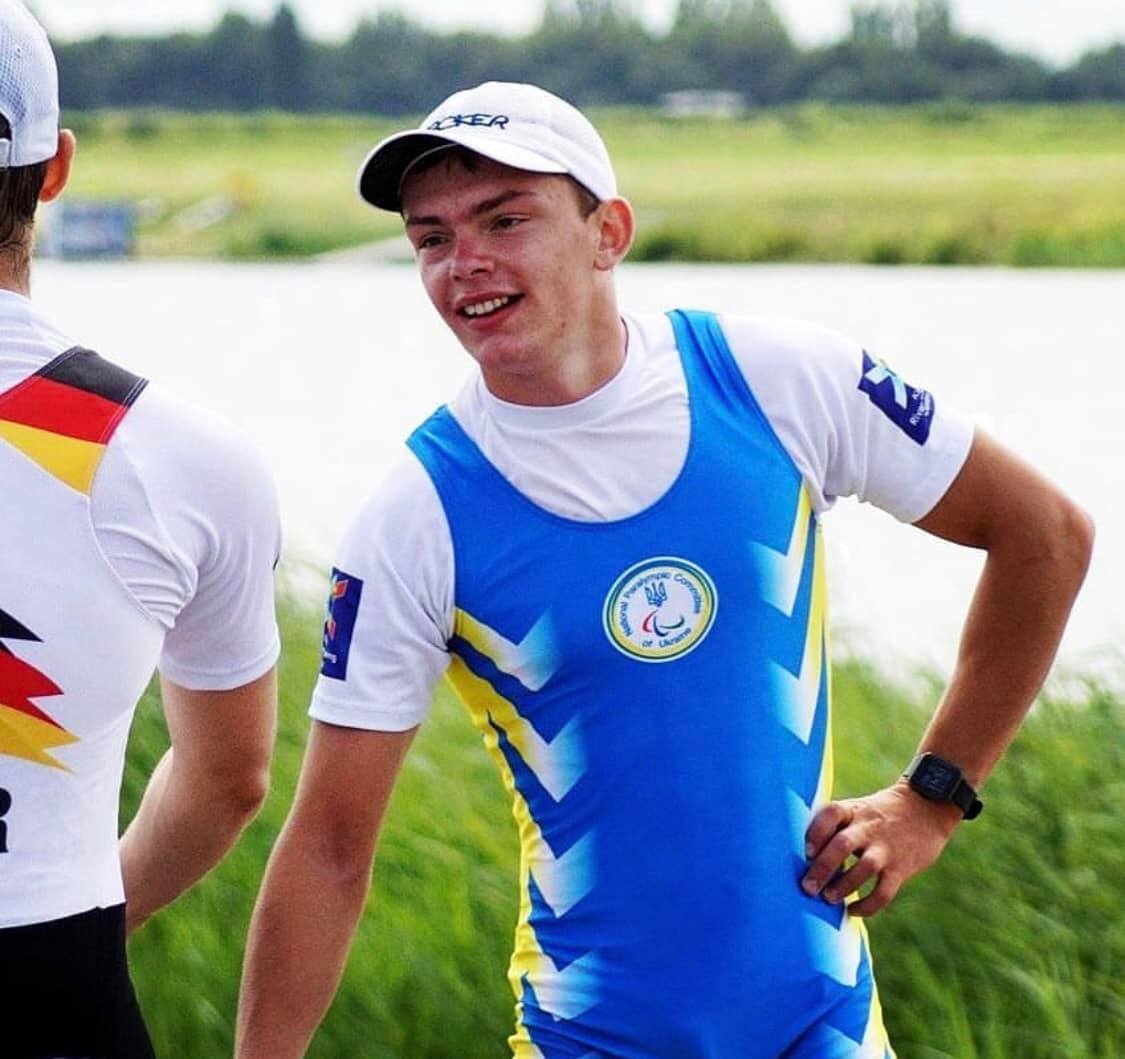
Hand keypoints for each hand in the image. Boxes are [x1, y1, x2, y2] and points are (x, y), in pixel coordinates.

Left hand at [801, 782, 961, 916]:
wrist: (927, 807)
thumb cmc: (879, 813)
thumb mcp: (857, 809)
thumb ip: (836, 826)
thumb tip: (804, 855)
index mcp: (853, 810)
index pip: (831, 814)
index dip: (816, 832)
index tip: (805, 851)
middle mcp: (868, 827)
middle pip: (842, 844)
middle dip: (822, 868)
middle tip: (807, 888)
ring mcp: (886, 847)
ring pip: (865, 867)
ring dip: (844, 886)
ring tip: (828, 899)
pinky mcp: (901, 868)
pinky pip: (884, 890)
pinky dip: (867, 905)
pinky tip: (852, 911)